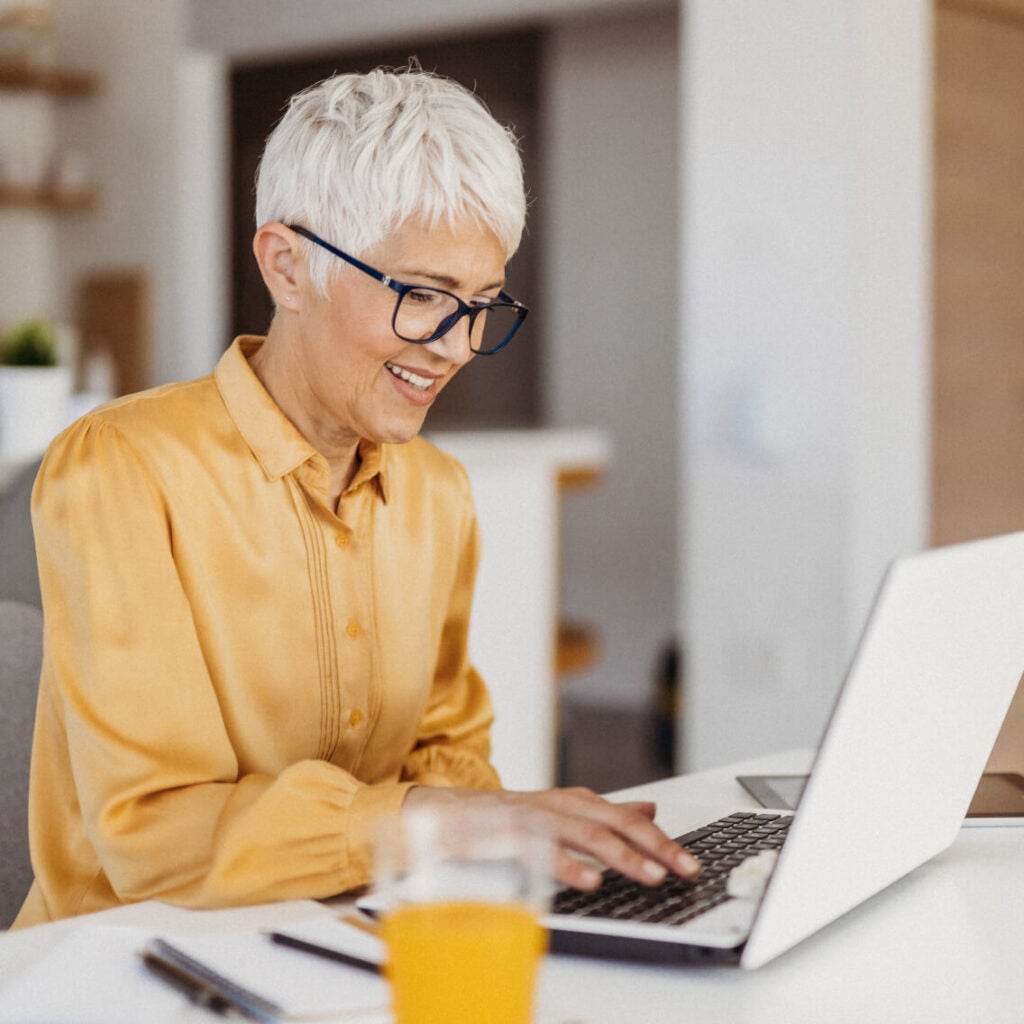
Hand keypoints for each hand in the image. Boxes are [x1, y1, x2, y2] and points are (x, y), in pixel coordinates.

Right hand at [402, 785, 699, 890]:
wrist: (441, 815)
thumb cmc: (503, 818)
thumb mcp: (560, 814)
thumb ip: (604, 815)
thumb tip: (650, 810)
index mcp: (573, 802)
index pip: (626, 819)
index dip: (661, 839)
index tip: (691, 862)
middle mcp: (557, 805)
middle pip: (614, 822)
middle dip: (653, 845)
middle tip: (684, 868)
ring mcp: (533, 818)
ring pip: (584, 833)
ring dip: (620, 855)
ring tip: (649, 875)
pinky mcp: (506, 835)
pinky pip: (541, 850)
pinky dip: (566, 865)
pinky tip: (589, 881)